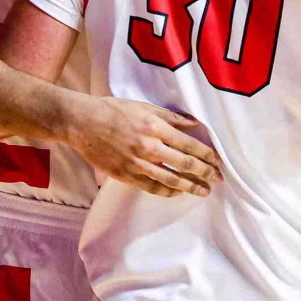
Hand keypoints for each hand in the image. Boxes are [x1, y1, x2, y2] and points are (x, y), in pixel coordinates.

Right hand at [65, 96, 222, 197]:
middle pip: (185, 164)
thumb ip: (172, 117)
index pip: (189, 145)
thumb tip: (195, 124)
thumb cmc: (113, 110)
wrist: (81, 123)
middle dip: (205, 173)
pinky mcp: (125, 175)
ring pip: (171, 180)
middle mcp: (149, 147)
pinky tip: (178, 193)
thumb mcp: (145, 107)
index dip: (207, 155)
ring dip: (190, 187)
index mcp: (156, 128)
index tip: (218, 162)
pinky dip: (167, 192)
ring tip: (203, 192)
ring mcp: (137, 163)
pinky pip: (151, 187)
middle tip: (218, 180)